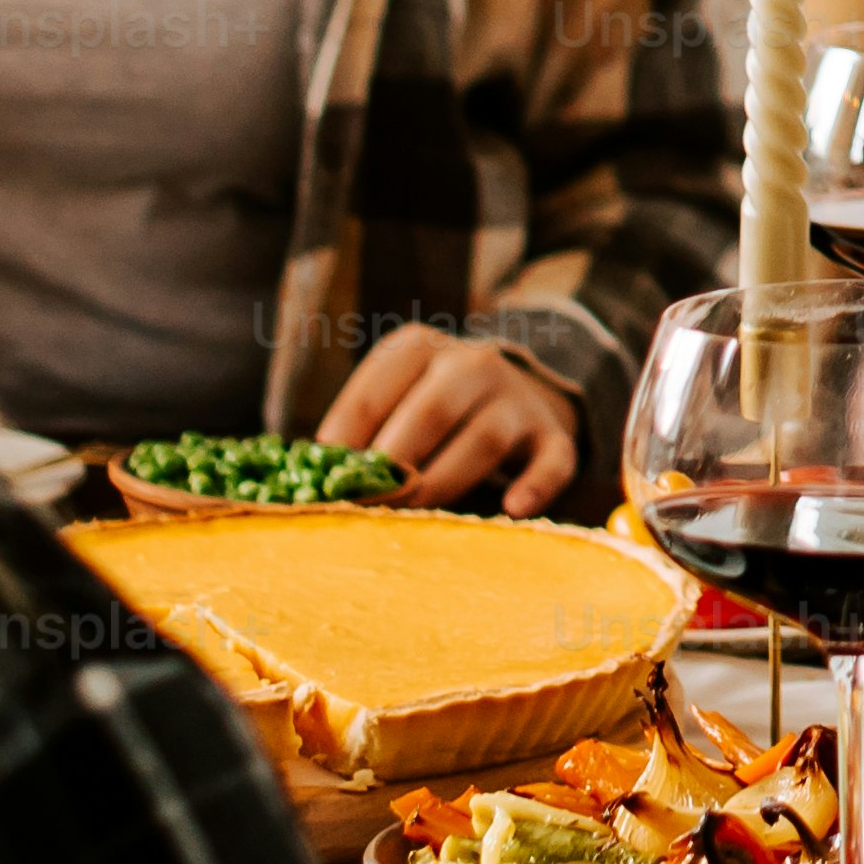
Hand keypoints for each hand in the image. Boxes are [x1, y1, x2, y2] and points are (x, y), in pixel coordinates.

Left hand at [312, 325, 579, 514]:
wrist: (515, 390)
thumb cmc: (427, 408)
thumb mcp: (392, 397)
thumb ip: (359, 429)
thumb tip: (311, 476)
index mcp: (418, 348)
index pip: (373, 393)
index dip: (346, 444)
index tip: (325, 486)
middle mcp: (472, 363)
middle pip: (431, 411)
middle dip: (396, 463)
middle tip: (368, 505)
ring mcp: (516, 399)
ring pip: (484, 438)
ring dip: (444, 481)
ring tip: (413, 514)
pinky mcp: (552, 436)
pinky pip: (552, 460)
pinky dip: (537, 485)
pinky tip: (514, 508)